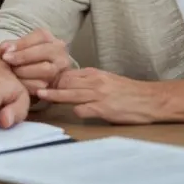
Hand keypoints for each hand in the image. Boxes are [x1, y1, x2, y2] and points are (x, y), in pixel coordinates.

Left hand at [0, 29, 70, 92]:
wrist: (40, 80)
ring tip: (12, 73)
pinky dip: (32, 86)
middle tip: (6, 60)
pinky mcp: (59, 86)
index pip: (41, 36)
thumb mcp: (22, 50)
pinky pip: (47, 86)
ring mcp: (61, 69)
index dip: (22, 43)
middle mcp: (60, 53)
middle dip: (23, 56)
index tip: (4, 49)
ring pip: (47, 69)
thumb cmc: (26, 61)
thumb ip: (13, 47)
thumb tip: (3, 48)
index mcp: (51, 40)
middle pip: (45, 52)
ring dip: (26, 71)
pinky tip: (21, 86)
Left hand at [35, 68, 165, 123]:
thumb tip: (70, 83)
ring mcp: (99, 95)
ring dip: (54, 95)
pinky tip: (69, 112)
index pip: (66, 72)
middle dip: (47, 82)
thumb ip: (89, 81)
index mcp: (94, 74)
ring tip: (39, 95)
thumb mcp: (108, 80)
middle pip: (65, 80)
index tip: (37, 77)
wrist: (152, 100)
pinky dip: (75, 110)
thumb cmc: (129, 93)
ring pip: (71, 92)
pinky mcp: (104, 109)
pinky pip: (83, 109)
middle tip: (31, 83)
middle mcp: (95, 81)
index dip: (50, 75)